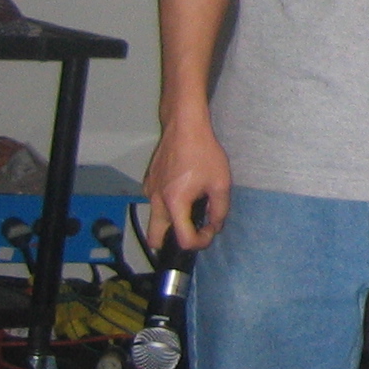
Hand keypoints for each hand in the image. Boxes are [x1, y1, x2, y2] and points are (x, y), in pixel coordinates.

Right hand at [143, 117, 229, 250]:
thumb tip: (215, 226)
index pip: (183, 240)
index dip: (200, 242)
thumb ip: (220, 210)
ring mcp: (148, 191)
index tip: (210, 230)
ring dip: (173, 220)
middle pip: (156, 238)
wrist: (184, 126)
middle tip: (194, 228)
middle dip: (174, 241)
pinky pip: (155, 203)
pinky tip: (186, 188)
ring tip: (194, 204)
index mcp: (174, 203)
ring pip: (156, 220)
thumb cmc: (204, 152)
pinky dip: (168, 205)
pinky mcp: (148, 182)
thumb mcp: (221, 183)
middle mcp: (155, 200)